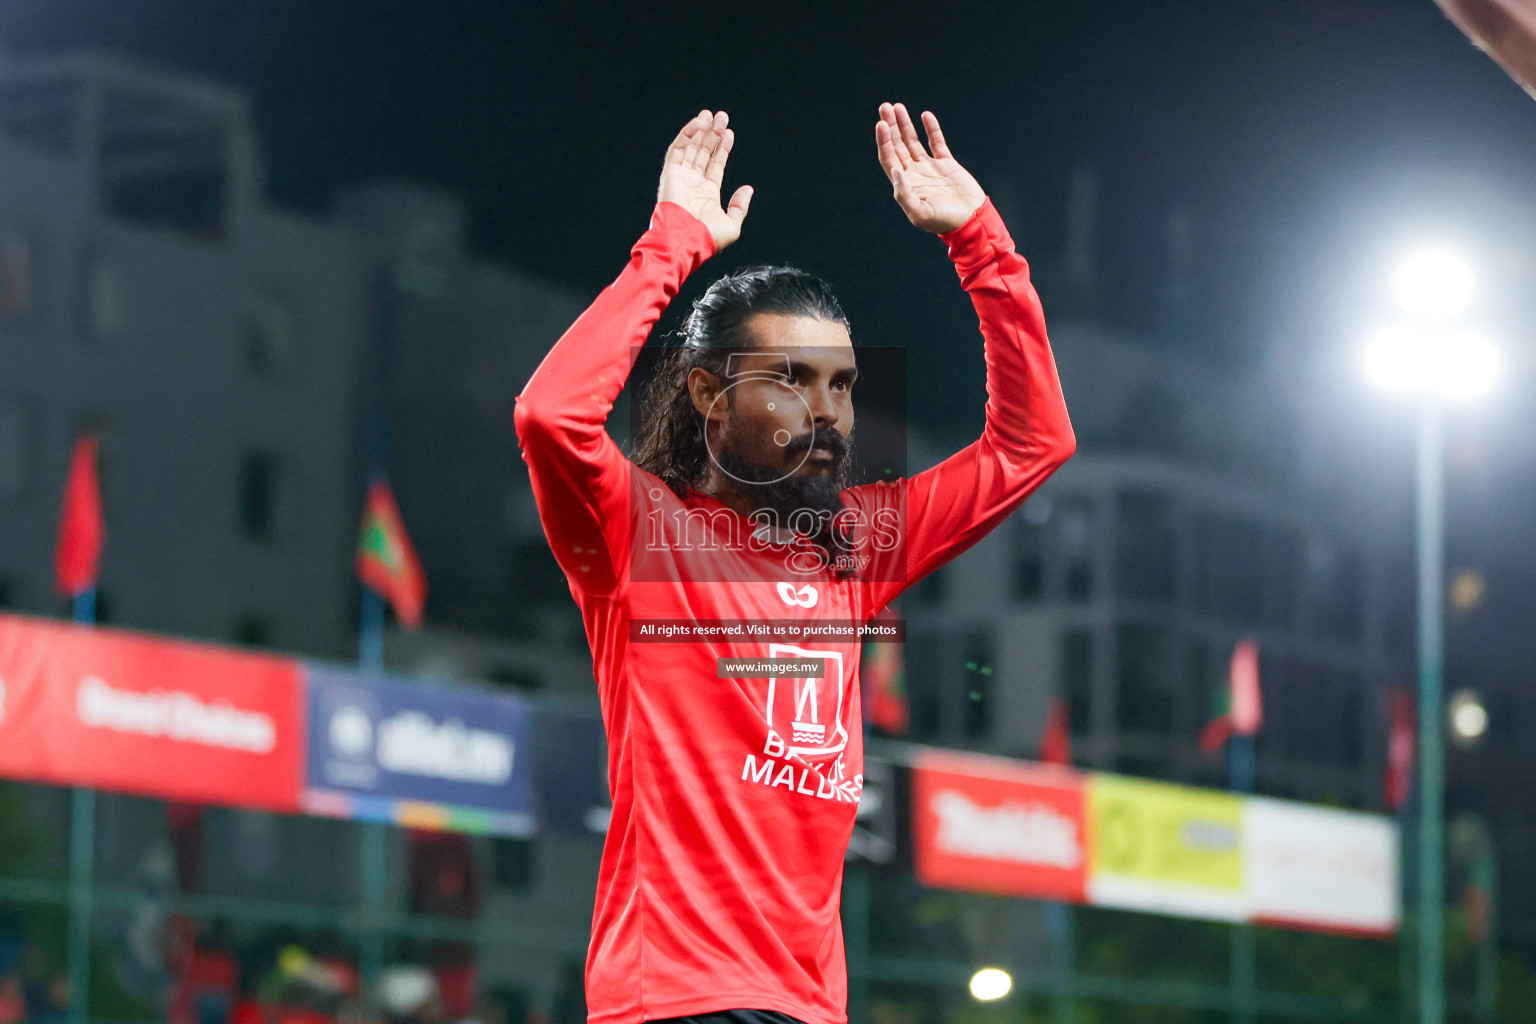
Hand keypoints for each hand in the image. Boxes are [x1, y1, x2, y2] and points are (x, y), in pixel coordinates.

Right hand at [658, 109, 752, 250]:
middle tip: (721, 117)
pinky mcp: (670, 173)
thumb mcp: (732, 224)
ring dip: (701, 131)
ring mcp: (681, 177)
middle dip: (712, 134)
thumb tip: (748, 189)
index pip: (715, 164)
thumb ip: (739, 206)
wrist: (686, 240)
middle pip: (703, 152)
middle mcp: (693, 183)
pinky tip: (698, 123)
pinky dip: (686, 135)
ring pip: (691, 148)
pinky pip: (677, 149)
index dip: (722, 148)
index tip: (730, 133)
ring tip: (711, 115)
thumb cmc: (707, 237)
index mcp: (707, 194)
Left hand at [875, 102, 985, 233]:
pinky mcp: (946, 164)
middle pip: (897, 146)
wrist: (971, 220)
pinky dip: (931, 129)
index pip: (889, 158)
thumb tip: (896, 170)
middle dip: (891, 126)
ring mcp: (930, 168)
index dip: (884, 141)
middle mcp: (914, 174)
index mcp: (905, 185)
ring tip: (897, 107)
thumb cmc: (944, 221)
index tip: (881, 124)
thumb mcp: (919, 213)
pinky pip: (937, 142)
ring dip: (905, 124)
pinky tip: (925, 115)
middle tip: (885, 107)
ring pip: (913, 141)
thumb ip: (904, 194)